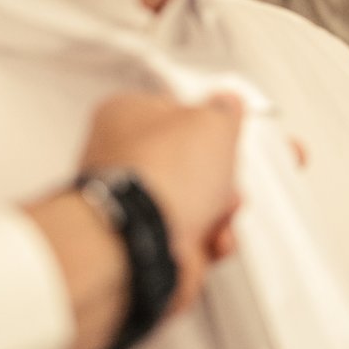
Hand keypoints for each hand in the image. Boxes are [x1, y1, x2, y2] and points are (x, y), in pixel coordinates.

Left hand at [77, 91, 245, 311]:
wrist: (139, 243)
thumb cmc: (160, 177)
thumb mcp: (213, 123)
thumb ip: (224, 111)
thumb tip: (227, 105)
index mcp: (127, 115)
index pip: (174, 109)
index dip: (207, 120)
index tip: (226, 127)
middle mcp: (121, 159)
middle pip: (188, 162)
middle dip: (220, 175)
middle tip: (225, 176)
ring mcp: (130, 204)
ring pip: (193, 202)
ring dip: (218, 210)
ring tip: (220, 211)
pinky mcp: (142, 241)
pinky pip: (187, 236)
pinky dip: (207, 241)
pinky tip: (213, 239)